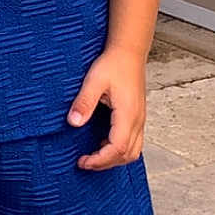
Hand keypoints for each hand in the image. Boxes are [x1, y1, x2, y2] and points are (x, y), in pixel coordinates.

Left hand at [66, 47, 145, 169]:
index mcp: (128, 114)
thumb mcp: (94, 81)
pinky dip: (120, 149)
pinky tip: (103, 142)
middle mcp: (138, 120)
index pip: (118, 148)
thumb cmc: (113, 64)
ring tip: (94, 155)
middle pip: (128, 155)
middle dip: (106, 163)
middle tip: (86, 162)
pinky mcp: (138, 116)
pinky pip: (134, 141)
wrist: (129, 51)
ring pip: (133, 151)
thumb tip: (74, 122)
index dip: (100, 160)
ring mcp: (140, 119)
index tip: (83, 161)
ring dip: (115, 158)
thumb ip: (84, 102)